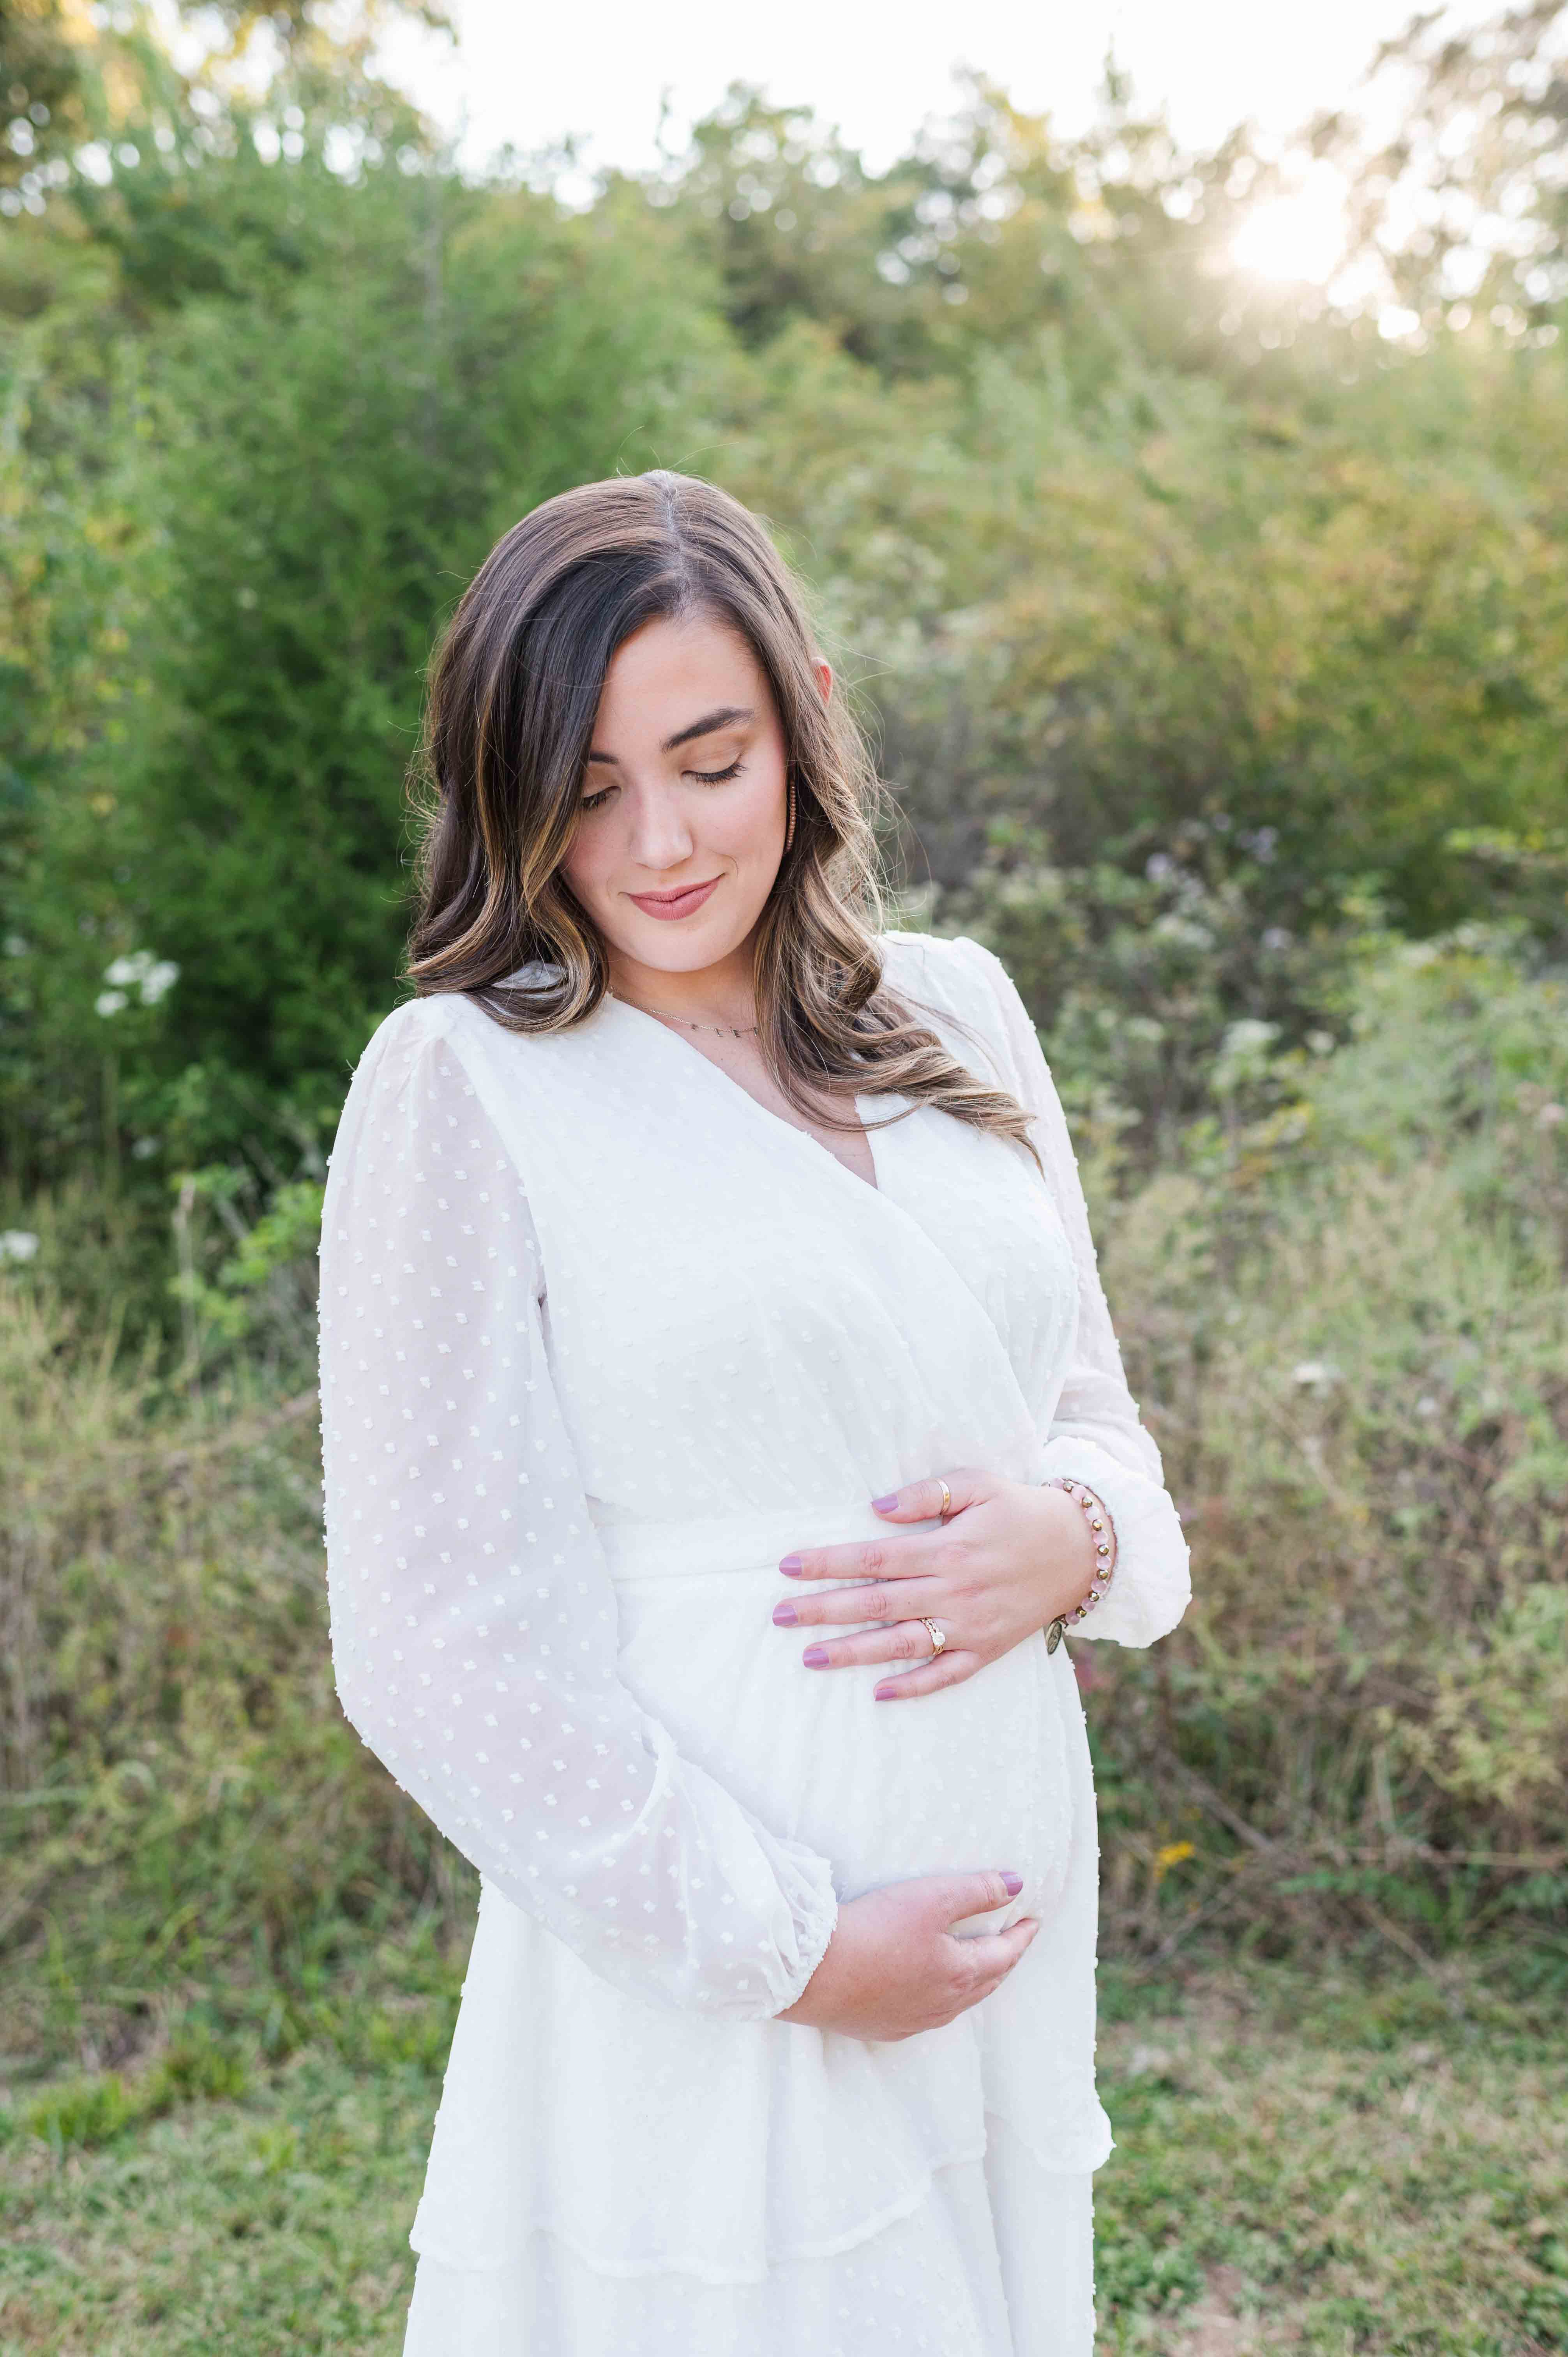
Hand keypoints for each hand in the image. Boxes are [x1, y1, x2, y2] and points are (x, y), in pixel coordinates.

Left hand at [773, 1469, 1098, 1700]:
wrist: (1080, 1550)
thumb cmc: (1020, 1510)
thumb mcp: (978, 1485)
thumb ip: (927, 1495)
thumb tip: (876, 1508)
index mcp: (949, 1548)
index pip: (875, 1558)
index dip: (830, 1563)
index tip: (788, 1566)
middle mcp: (956, 1591)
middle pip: (878, 1603)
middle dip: (825, 1610)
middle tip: (781, 1615)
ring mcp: (971, 1626)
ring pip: (903, 1643)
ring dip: (854, 1653)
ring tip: (811, 1657)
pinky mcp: (987, 1649)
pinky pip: (946, 1675)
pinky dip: (913, 1686)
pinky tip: (878, 1692)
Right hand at [776, 1870, 1039, 2039]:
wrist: (816, 1972)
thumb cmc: (876, 1929)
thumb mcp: (931, 1898)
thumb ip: (977, 1890)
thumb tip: (1017, 1884)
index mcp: (960, 1974)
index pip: (1004, 1954)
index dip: (1021, 1936)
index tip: (1033, 1921)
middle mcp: (943, 2005)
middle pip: (986, 1982)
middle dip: (1003, 1960)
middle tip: (1012, 1943)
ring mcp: (913, 2020)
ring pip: (958, 2003)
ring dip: (974, 1982)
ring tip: (978, 1966)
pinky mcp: (884, 2027)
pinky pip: (927, 2014)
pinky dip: (941, 1998)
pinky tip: (930, 1991)